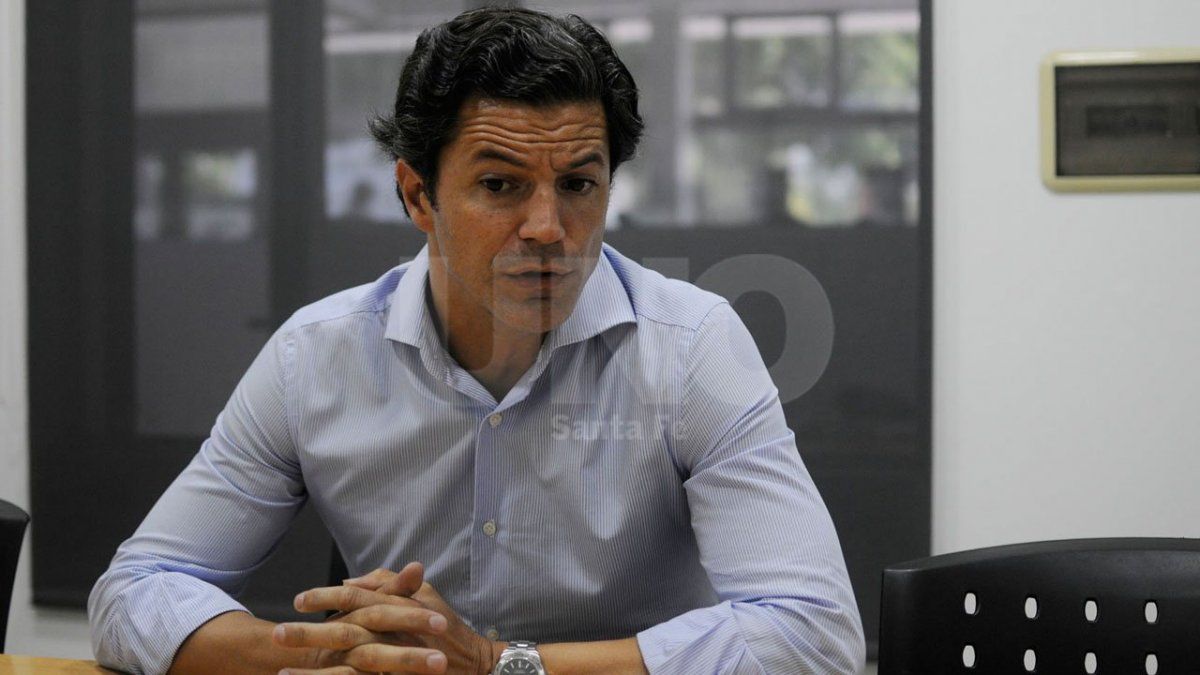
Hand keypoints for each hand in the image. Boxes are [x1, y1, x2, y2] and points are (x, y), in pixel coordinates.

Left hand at [274, 562, 496, 674]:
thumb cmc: (448, 629)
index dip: (325, 598)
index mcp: (397, 609)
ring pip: (347, 667)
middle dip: (308, 635)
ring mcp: (394, 661)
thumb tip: (352, 583)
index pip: (355, 600)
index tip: (298, 600)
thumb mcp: (425, 597)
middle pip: (344, 633)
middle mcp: (392, 634)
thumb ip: (390, 585)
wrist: (475, 665)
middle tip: (278, 634)